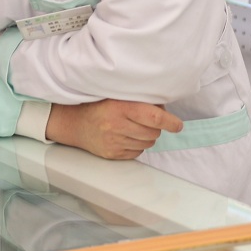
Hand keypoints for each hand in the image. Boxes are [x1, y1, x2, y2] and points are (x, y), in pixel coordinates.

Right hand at [45, 99, 182, 160]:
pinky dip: (137, 145)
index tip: (177, 125)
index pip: (154, 117)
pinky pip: (138, 152)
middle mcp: (116, 126)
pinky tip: (126, 136)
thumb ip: (139, 99)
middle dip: (155, 127)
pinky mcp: (112, 154)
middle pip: (154, 132)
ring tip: (134, 127)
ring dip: (147, 136)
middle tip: (147, 119)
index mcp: (119, 108)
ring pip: (148, 143)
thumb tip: (165, 109)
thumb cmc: (98, 106)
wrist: (74, 123)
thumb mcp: (116, 95)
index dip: (170, 122)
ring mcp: (114, 142)